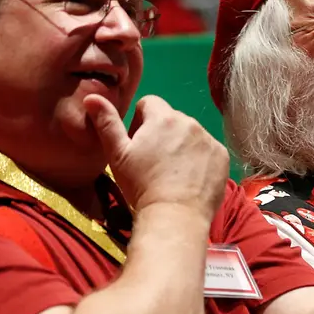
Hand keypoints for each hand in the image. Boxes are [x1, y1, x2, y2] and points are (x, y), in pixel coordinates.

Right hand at [85, 94, 229, 213]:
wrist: (174, 216)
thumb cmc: (141, 185)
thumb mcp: (117, 154)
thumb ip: (106, 123)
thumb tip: (92, 97)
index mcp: (163, 117)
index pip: (149, 103)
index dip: (140, 122)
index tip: (138, 144)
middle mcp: (190, 122)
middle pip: (172, 120)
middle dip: (163, 134)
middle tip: (154, 162)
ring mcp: (209, 139)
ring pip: (191, 135)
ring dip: (182, 146)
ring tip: (173, 173)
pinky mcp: (222, 157)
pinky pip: (208, 150)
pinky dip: (200, 160)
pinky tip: (190, 179)